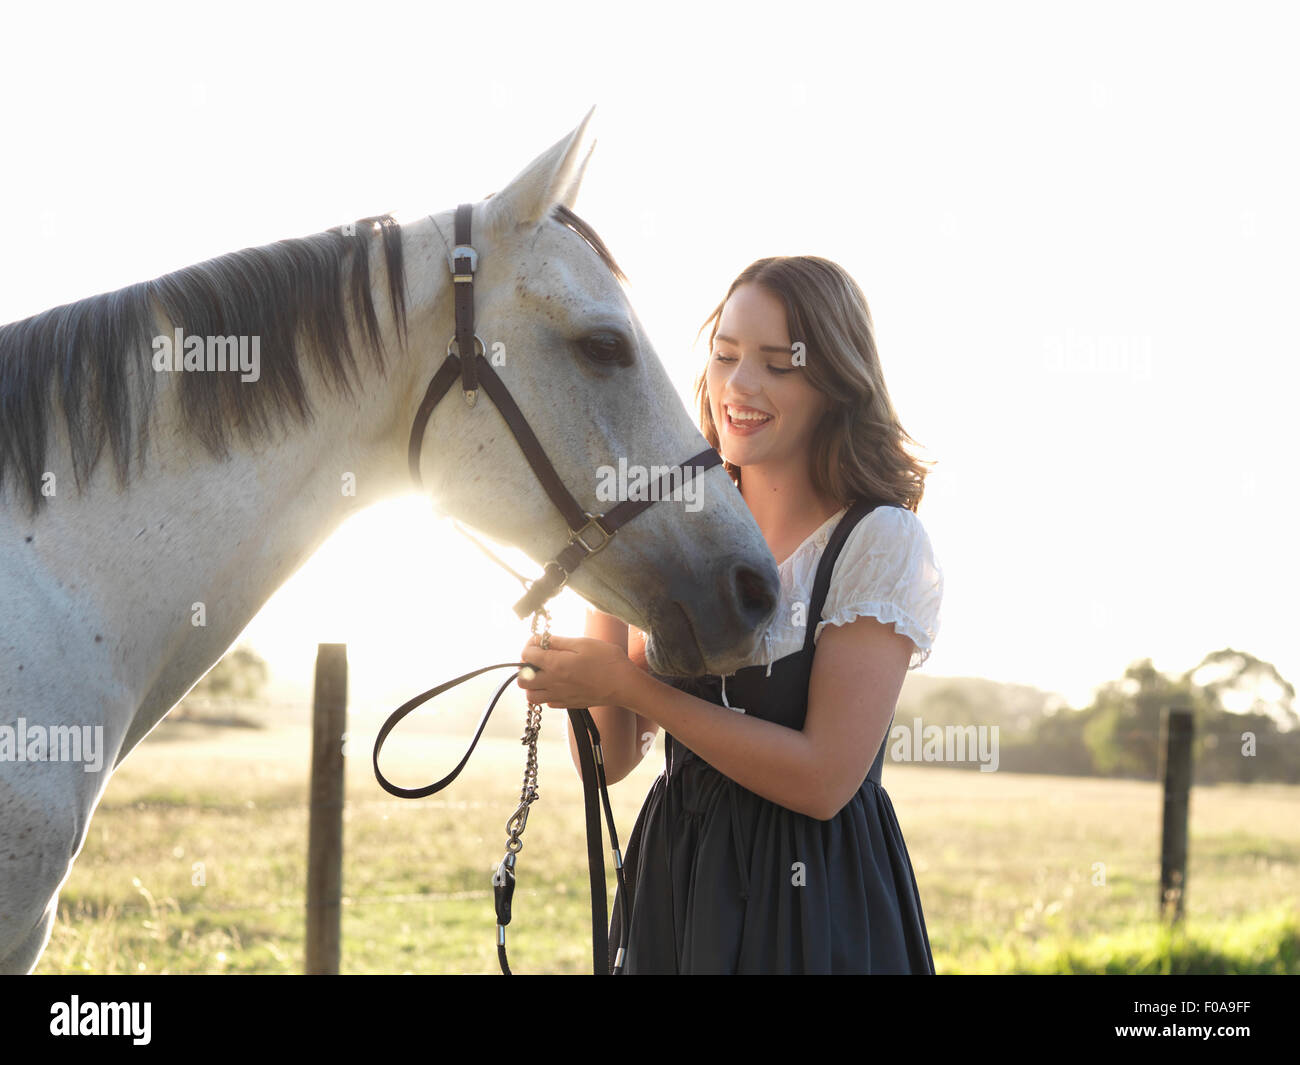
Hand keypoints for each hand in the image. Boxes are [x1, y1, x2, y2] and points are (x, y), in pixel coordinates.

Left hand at [516, 633, 633, 708]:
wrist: (624, 685)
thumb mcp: (583, 643)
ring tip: (545, 674)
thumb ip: (558, 641)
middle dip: (525, 667)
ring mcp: (559, 696)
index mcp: (555, 664)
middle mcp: (553, 683)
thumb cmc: (607, 661)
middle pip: (522, 680)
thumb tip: (541, 639)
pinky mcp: (568, 705)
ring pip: (531, 696)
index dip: (530, 644)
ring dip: (533, 684)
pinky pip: (547, 703)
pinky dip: (547, 694)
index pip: (526, 654)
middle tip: (539, 659)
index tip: (539, 641)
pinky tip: (558, 684)